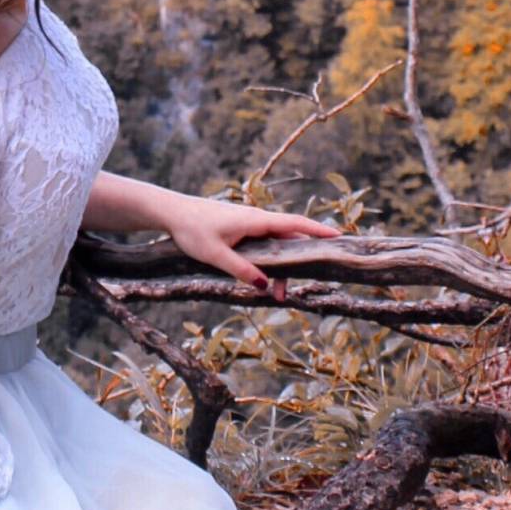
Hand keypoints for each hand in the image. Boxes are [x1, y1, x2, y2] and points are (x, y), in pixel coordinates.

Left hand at [165, 194, 337, 300]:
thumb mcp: (215, 255)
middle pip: (287, 240)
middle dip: (295, 265)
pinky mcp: (240, 229)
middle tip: (288, 294)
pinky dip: (268, 261)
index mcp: (254, 220)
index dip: (317, 230)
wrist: (172, 213)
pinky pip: (263, 244)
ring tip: (274, 295)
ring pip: (274, 245)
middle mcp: (255, 219)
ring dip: (278, 268)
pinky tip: (263, 278)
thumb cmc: (192, 230)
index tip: (339, 236)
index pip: (293, 223)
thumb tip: (266, 284)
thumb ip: (241, 270)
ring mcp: (248, 223)